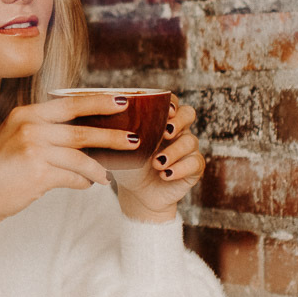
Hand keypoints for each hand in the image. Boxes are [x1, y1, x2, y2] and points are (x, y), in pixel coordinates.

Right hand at [0, 94, 138, 228]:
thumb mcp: (14, 138)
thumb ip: (42, 130)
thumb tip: (82, 134)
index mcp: (25, 114)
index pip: (69, 104)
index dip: (98, 102)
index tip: (122, 100)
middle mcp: (29, 127)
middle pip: (81, 130)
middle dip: (112, 136)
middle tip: (134, 139)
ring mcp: (32, 149)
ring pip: (80, 157)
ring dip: (98, 168)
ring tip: (108, 176)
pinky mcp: (37, 173)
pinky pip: (72, 177)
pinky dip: (83, 183)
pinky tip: (87, 186)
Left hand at [113, 102, 202, 223]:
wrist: (137, 193)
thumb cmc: (127, 165)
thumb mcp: (118, 149)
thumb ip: (116, 134)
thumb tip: (101, 120)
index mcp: (161, 121)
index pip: (172, 103)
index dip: (171, 103)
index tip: (166, 110)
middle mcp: (177, 131)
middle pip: (188, 114)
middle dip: (178, 121)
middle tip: (165, 133)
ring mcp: (187, 149)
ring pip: (191, 141)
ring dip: (174, 151)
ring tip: (157, 163)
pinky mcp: (194, 168)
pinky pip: (195, 163)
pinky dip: (180, 168)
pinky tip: (165, 174)